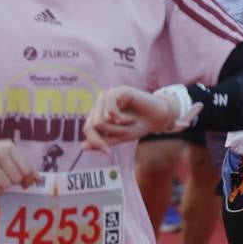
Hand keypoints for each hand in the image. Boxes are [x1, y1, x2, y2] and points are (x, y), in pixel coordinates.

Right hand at [0, 140, 39, 193]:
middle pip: (16, 178)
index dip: (27, 179)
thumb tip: (38, 179)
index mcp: (9, 146)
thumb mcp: (6, 155)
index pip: (26, 169)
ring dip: (3, 186)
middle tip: (5, 178)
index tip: (24, 183)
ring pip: (5, 184)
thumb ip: (22, 165)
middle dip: (12, 182)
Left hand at [83, 87, 197, 149]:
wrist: (159, 117)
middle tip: (125, 134)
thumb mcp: (120, 137)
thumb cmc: (138, 126)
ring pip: (100, 121)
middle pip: (93, 125)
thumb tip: (83, 147)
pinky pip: (110, 111)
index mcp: (98, 113)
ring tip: (130, 124)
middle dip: (110, 134)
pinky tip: (131, 119)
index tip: (107, 151)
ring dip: (117, 128)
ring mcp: (108, 96)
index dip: (95, 142)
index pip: (87, 128)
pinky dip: (121, 120)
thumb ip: (103, 141)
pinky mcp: (118, 92)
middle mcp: (100, 103)